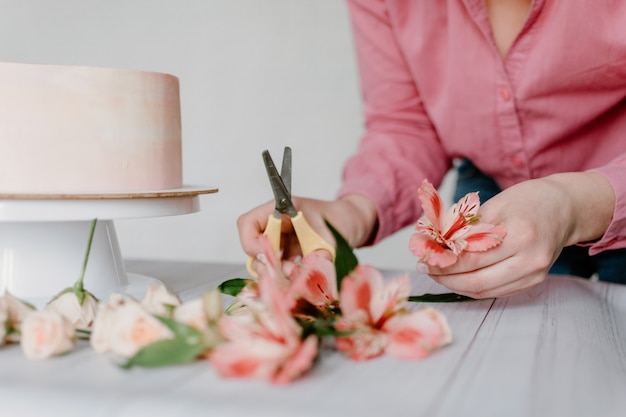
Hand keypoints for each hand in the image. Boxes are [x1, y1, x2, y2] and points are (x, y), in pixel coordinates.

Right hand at [237, 194, 377, 271]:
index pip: (248, 223)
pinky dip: (285, 277)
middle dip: (268, 263)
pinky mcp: (286, 256)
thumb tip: (308, 273)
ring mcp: (279, 242)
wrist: (352, 224)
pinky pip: (277, 269)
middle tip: (288, 271)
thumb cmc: (341, 220)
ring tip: (298, 274)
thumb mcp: (332, 237)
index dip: (251, 242)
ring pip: (264, 262)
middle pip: (253, 247)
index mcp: (279, 210)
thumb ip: (319, 255)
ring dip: (277, 273)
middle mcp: (274, 226)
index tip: (268, 257)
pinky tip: (300, 277)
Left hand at [425, 172, 614, 297]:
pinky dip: (474, 287)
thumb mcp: (493, 205)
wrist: (564, 208)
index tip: (423, 259)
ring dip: (456, 285)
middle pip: (476, 282)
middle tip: (425, 269)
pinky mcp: (534, 282)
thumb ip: (466, 228)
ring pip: (485, 292)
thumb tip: (435, 246)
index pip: (471, 259)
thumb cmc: (528, 200)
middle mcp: (530, 259)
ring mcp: (534, 274)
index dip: (443, 263)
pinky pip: (497, 292)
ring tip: (438, 274)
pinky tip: (459, 277)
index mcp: (520, 234)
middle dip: (445, 278)